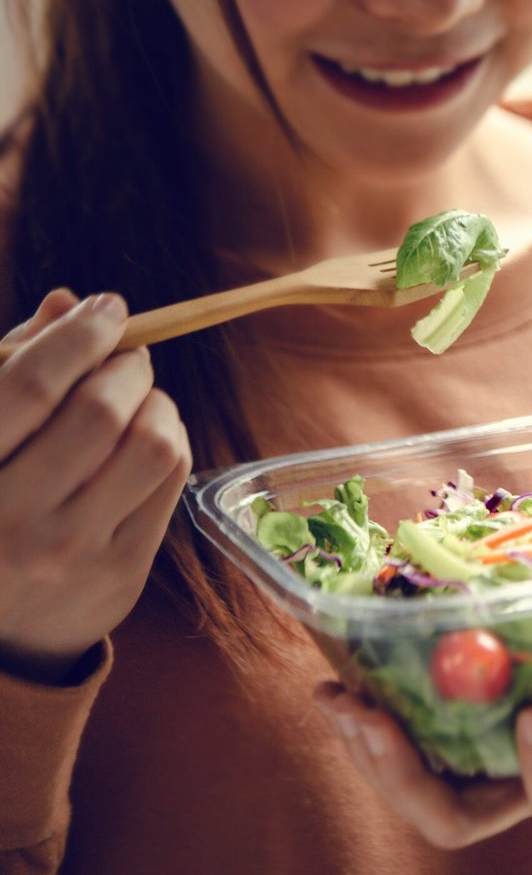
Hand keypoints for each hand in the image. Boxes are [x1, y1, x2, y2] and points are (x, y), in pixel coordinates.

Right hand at [0, 289, 192, 682]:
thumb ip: (13, 368)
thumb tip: (68, 303)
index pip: (29, 385)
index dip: (78, 335)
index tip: (107, 308)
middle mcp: (12, 516)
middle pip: (99, 412)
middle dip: (126, 366)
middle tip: (127, 355)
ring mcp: (71, 550)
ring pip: (152, 446)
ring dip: (158, 404)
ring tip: (139, 398)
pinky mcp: (121, 571)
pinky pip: (171, 482)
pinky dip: (173, 440)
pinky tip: (150, 437)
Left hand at [314, 590, 531, 846]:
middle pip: (461, 817)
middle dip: (408, 778)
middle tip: (371, 717)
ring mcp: (496, 759)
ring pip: (421, 787)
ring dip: (372, 749)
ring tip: (338, 697)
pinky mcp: (469, 724)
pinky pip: (412, 730)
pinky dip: (373, 703)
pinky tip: (345, 663)